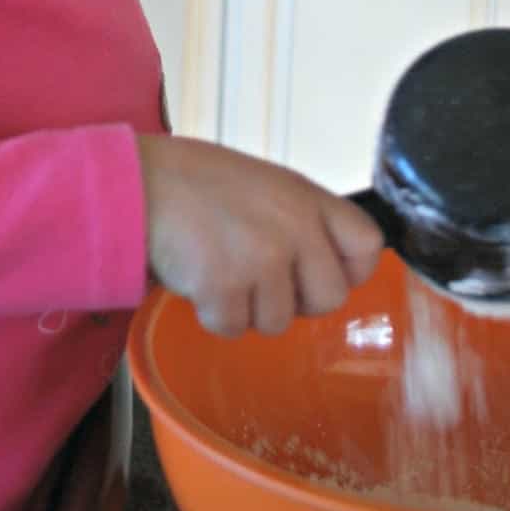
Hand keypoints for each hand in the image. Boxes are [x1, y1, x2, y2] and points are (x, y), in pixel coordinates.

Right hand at [135, 134, 383, 336]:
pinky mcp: (224, 287)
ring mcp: (261, 258)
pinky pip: (233, 328)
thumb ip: (302, 221)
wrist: (141, 182)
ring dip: (247, 307)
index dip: (348, 270)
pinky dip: (213, 313)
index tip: (318, 273)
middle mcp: (294, 227)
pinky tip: (198, 276)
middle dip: (294, 299)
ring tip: (219, 264)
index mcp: (308, 198)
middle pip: (329, 299)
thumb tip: (329, 270)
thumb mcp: (267, 185)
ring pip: (277, 321)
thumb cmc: (199, 184)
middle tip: (257, 276)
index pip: (368, 246)